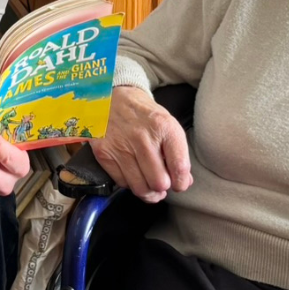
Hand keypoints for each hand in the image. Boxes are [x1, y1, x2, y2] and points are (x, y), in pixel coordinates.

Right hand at [91, 84, 191, 201]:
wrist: (111, 98)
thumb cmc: (144, 116)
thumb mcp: (167, 126)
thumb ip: (178, 154)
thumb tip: (184, 182)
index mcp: (165, 128)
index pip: (179, 168)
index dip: (181, 183)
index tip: (179, 184)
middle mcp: (143, 137)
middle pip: (159, 183)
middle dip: (163, 188)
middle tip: (162, 183)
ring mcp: (121, 146)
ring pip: (140, 188)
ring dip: (147, 191)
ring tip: (149, 186)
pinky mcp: (104, 153)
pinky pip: (122, 183)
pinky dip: (129, 183)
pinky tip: (133, 174)